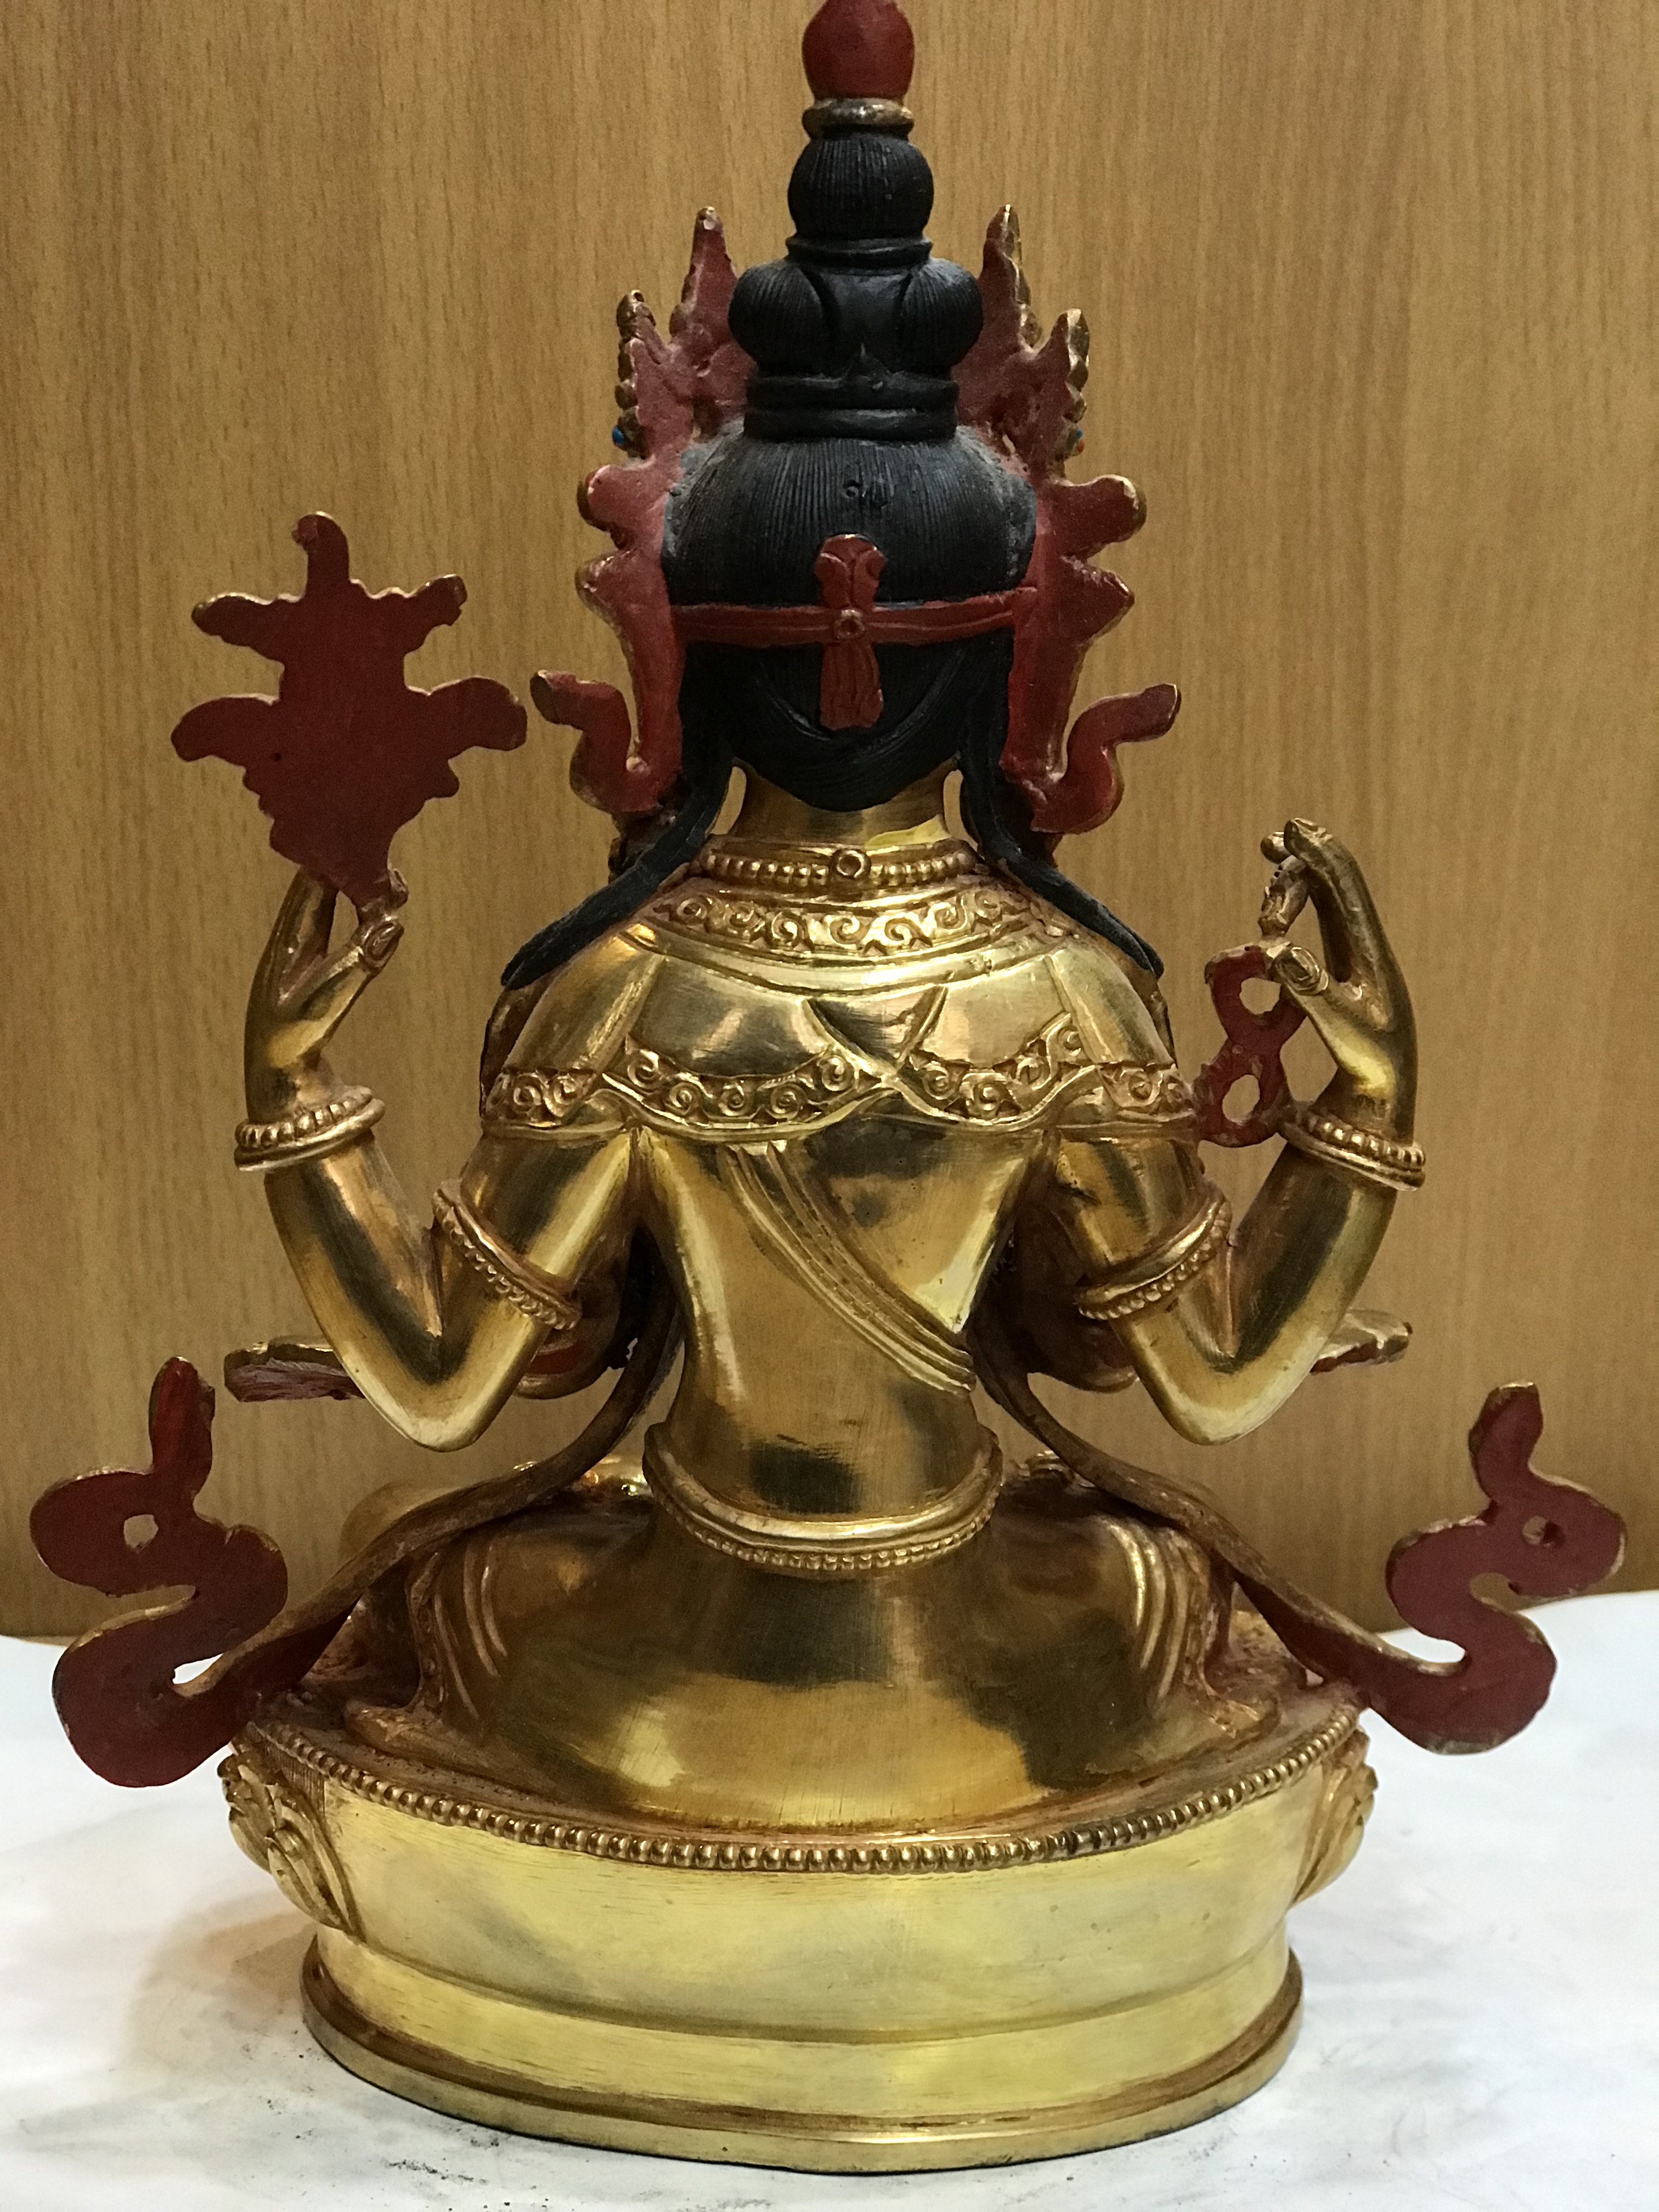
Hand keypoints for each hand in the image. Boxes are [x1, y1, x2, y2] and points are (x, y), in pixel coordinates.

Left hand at [245, 870, 404, 1117]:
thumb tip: (392, 922)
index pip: (309, 887)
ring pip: (326, 910)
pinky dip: (353, 918)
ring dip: (354, 895)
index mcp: (286, 943)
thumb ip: (360, 962)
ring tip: (388, 889)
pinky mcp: (309, 971)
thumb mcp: (326, 1001)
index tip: (365, 846)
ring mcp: (297, 957)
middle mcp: (289, 943)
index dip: (334, 862)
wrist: (276, 1083)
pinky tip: (371, 917)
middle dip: (350, 874)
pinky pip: (331, 930)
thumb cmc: (290, 1042)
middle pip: (318, 892)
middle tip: (390, 869)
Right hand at [1257, 820, 1415, 1123]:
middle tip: (1267, 919)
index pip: (1344, 887)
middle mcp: (1362, 944)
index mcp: (1369, 953)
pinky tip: (1273, 921)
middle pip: (1329, 885)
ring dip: (1289, 896)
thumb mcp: (1342, 1032)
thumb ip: (1311, 990)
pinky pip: (1315, 923)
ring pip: (1321, 900)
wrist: (1386, 1097)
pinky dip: (1292, 912)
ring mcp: (1351, 954)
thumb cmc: (1370, 1067)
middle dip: (1293, 879)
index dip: (1318, 854)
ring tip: (1268, 922)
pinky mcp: (1338, 968)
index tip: (1289, 827)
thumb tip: (1276, 949)